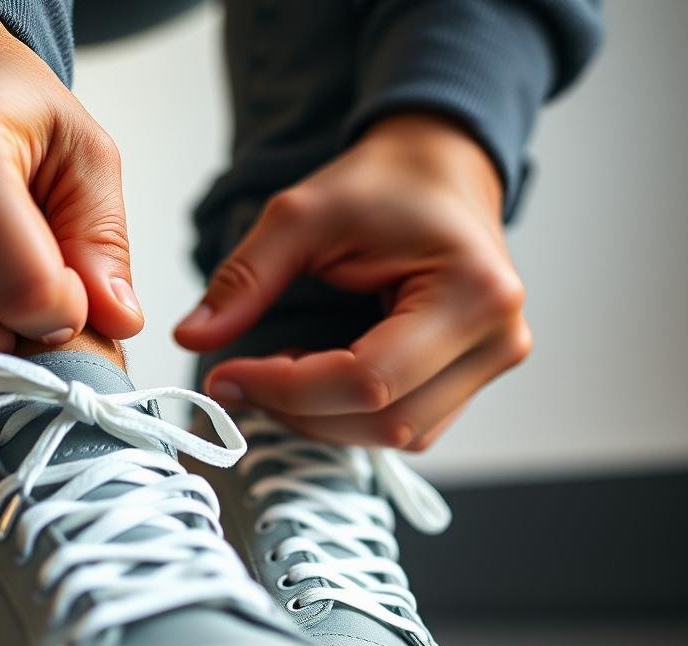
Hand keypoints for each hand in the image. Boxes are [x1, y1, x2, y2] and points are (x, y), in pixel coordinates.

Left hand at [175, 115, 529, 449]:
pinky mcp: (472, 381)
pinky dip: (348, 416)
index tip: (225, 375)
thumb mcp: (302, 215)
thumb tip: (189, 338)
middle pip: (385, 421)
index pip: (368, 381)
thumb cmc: (384, 184)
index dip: (286, 390)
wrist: (444, 168)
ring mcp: (491, 366)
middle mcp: (497, 341)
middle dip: (300, 411)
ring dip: (323, 419)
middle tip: (243, 378)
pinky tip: (319, 378)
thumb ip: (244, 279)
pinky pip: (407, 427)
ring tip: (282, 370)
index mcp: (472, 294)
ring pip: (396, 435)